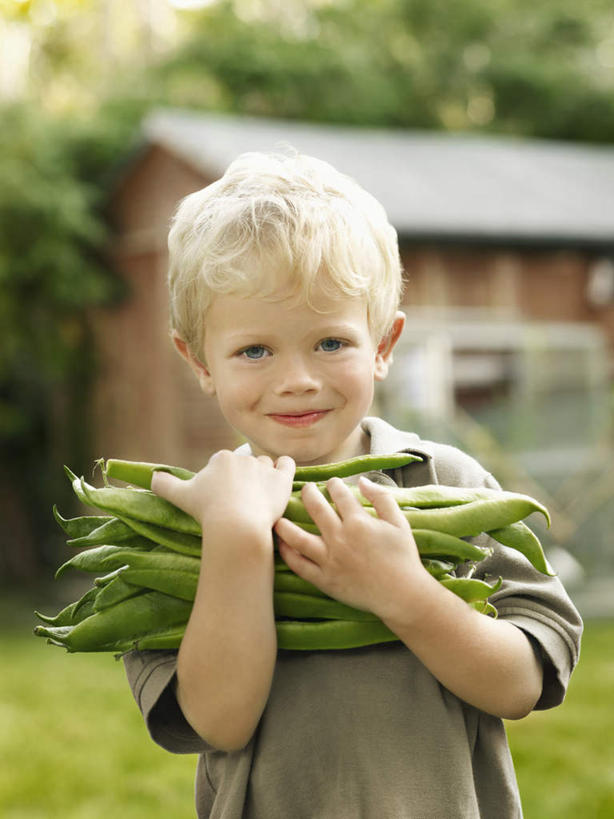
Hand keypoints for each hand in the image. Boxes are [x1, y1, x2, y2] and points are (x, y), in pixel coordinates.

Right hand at [152, 450, 295, 533]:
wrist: (236, 526)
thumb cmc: (207, 511)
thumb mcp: (181, 496)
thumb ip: (164, 484)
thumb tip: (151, 477)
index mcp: (222, 458)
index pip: (224, 464)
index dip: (223, 480)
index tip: (222, 497)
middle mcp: (244, 457)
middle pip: (245, 464)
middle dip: (242, 479)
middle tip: (239, 501)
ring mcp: (265, 467)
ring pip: (265, 464)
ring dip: (263, 476)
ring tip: (259, 496)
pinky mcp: (283, 479)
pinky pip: (287, 464)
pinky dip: (285, 467)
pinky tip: (280, 478)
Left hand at [274, 476, 425, 618]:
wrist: (402, 595)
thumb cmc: (403, 557)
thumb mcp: (398, 522)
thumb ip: (381, 498)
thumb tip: (363, 481)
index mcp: (358, 522)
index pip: (339, 495)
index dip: (334, 485)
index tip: (332, 483)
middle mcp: (340, 538)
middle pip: (316, 508)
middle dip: (308, 494)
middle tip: (306, 489)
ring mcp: (329, 560)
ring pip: (298, 538)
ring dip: (286, 525)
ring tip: (279, 517)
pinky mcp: (324, 579)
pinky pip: (299, 566)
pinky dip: (288, 555)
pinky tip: (282, 546)